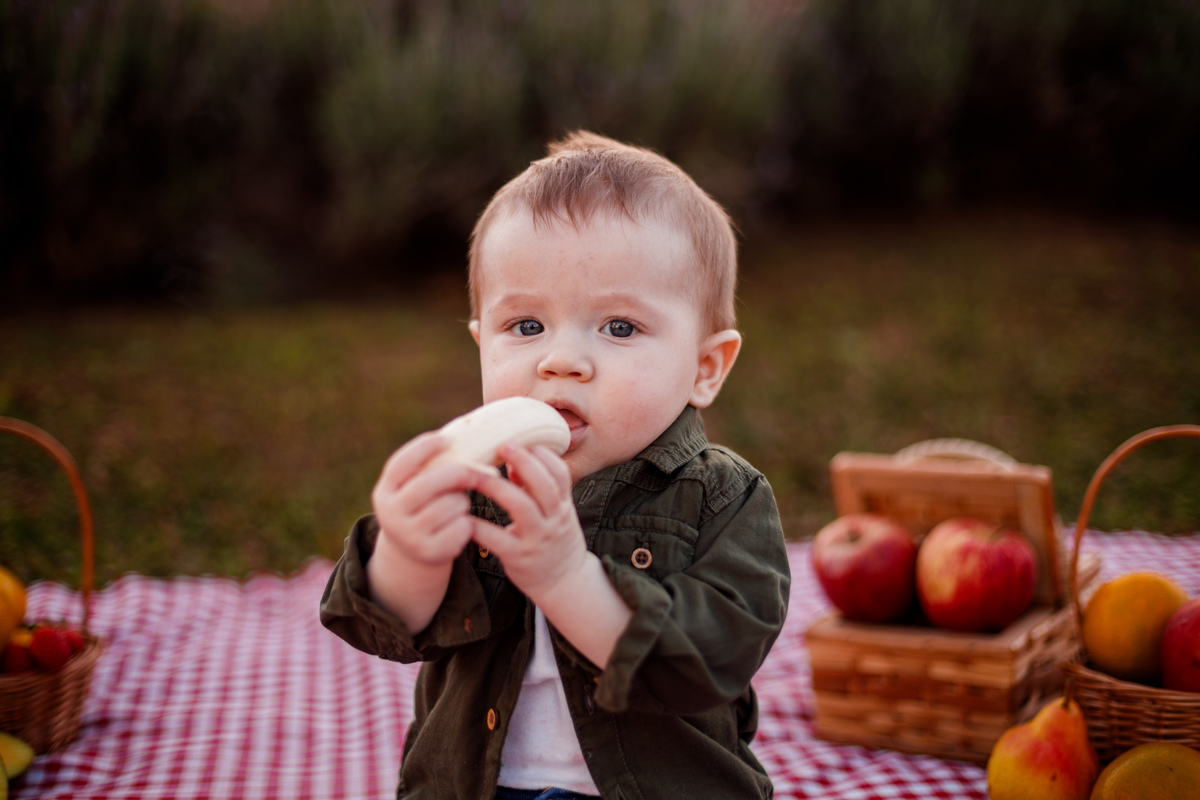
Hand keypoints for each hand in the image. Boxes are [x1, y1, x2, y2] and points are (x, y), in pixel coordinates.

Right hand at [371, 431, 482, 566]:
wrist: (412, 552)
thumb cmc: (421, 505)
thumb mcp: (414, 486)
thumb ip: (430, 465)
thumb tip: (468, 428)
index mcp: (385, 491)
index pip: (402, 463)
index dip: (424, 447)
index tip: (447, 439)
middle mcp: (391, 514)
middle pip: (428, 484)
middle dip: (457, 472)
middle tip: (473, 471)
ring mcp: (408, 535)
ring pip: (450, 505)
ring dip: (463, 501)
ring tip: (457, 505)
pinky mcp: (429, 552)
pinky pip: (462, 527)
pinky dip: (467, 523)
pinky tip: (459, 526)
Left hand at [472, 442, 589, 603]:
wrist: (565, 583)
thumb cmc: (553, 539)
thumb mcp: (554, 512)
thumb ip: (535, 487)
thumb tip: (512, 459)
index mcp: (562, 505)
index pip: (560, 474)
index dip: (544, 456)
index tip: (523, 440)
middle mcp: (554, 519)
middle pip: (544, 486)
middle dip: (524, 463)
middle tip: (502, 444)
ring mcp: (538, 539)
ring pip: (523, 508)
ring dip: (498, 489)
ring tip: (475, 475)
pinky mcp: (520, 558)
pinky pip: (499, 539)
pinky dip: (480, 527)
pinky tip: (463, 516)